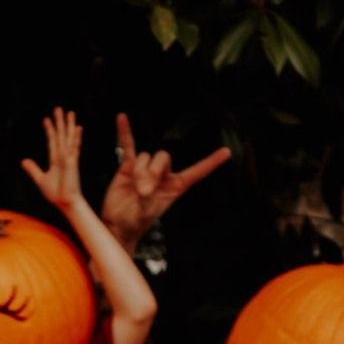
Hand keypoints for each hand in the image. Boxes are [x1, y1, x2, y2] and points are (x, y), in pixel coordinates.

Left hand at [21, 108, 83, 211]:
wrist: (65, 203)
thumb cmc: (56, 194)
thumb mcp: (40, 179)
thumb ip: (33, 169)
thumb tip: (23, 161)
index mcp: (56, 160)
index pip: (52, 142)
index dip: (49, 130)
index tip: (46, 120)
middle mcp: (63, 157)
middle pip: (61, 136)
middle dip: (60, 122)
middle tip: (58, 108)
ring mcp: (69, 159)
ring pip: (68, 138)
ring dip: (68, 125)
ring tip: (69, 112)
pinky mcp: (73, 163)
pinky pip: (74, 148)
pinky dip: (76, 137)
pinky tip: (77, 127)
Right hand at [102, 112, 230, 251]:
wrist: (118, 225)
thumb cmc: (135, 222)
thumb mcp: (147, 211)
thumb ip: (148, 195)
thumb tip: (143, 184)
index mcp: (175, 187)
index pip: (196, 172)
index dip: (210, 162)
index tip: (226, 152)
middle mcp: (162, 175)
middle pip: (164, 157)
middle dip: (153, 171)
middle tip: (145, 191)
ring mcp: (145, 168)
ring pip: (147, 156)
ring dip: (140, 171)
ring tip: (135, 189)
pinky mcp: (129, 166)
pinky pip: (128, 145)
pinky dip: (125, 132)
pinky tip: (121, 119)